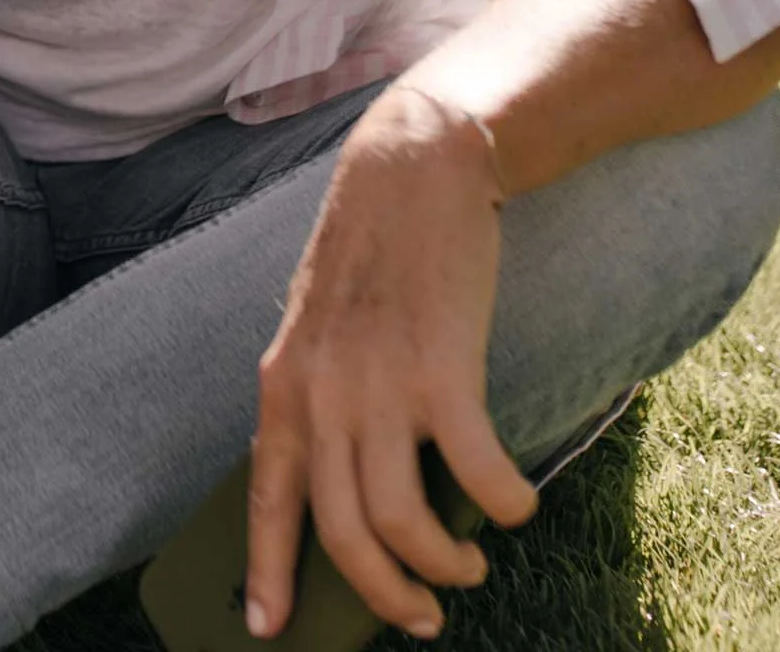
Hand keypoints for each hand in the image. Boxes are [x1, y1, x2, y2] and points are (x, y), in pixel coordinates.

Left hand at [245, 85, 539, 641]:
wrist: (412, 172)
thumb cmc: (372, 259)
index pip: (265, 499)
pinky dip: (500, 505)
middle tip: (420, 618)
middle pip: (343, 532)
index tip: (266, 629)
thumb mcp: (321, 332)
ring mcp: (380, 384)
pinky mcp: (444, 369)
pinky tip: (513, 507)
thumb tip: (350, 490)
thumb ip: (325, 402)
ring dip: (440, 565)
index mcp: (283, 387)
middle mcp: (322, 394)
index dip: (266, 570)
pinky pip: (475, 472)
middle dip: (383, 594)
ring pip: (401, 520)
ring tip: (465, 568)